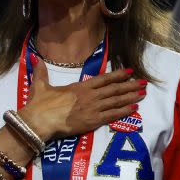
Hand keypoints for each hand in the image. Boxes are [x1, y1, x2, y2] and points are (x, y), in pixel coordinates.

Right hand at [18, 60, 146, 141]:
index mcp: (80, 87)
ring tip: (143, 93)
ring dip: (131, 97)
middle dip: (130, 85)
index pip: (104, 78)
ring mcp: (93, 108)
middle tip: (144, 83)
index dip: (118, 75)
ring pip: (117, 101)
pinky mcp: (93, 121)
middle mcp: (90, 96)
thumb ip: (41, 72)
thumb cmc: (39, 104)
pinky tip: (134, 108)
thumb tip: (35, 58)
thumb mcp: (40, 85)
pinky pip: (113, 115)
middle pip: (115, 89)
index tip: (130, 71)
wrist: (39, 121)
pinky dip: (124, 111)